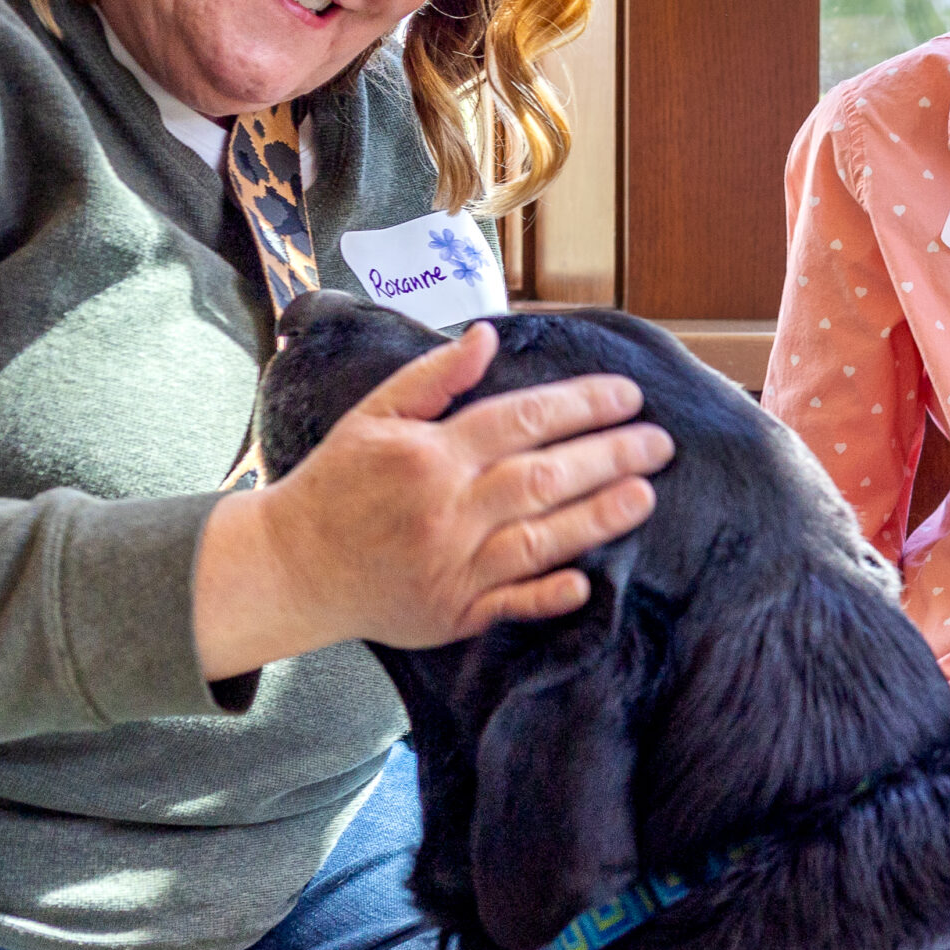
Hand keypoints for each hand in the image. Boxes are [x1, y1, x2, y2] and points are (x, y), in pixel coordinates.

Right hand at [193, 323, 673, 678]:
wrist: (289, 567)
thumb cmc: (337, 485)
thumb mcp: (372, 417)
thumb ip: (433, 377)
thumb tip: (487, 336)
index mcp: (429, 455)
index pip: (522, 420)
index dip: (582, 405)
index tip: (628, 396)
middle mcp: (446, 509)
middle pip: (542, 477)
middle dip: (609, 456)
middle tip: (660, 443)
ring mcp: (451, 565)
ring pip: (538, 539)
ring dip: (597, 518)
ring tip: (646, 495)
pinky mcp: (452, 612)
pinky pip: (508, 605)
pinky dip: (547, 594)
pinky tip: (587, 583)